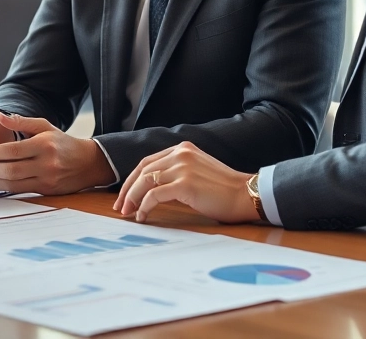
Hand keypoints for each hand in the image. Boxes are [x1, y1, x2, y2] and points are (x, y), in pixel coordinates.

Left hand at [0, 112, 114, 194]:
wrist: (88, 163)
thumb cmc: (63, 142)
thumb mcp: (44, 126)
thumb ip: (20, 122)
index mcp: (44, 144)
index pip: (13, 150)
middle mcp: (46, 163)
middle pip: (11, 169)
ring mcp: (47, 179)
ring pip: (14, 183)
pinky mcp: (47, 190)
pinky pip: (21, 190)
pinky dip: (4, 188)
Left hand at [114, 141, 258, 223]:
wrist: (246, 194)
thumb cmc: (225, 190)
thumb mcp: (198, 172)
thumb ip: (178, 172)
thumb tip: (153, 189)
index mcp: (183, 149)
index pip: (148, 162)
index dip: (133, 179)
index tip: (125, 195)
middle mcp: (181, 154)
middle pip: (142, 170)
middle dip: (128, 190)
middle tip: (120, 207)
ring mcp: (183, 167)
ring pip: (145, 182)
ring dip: (132, 199)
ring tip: (128, 213)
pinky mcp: (185, 184)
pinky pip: (154, 195)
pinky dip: (144, 206)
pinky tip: (143, 216)